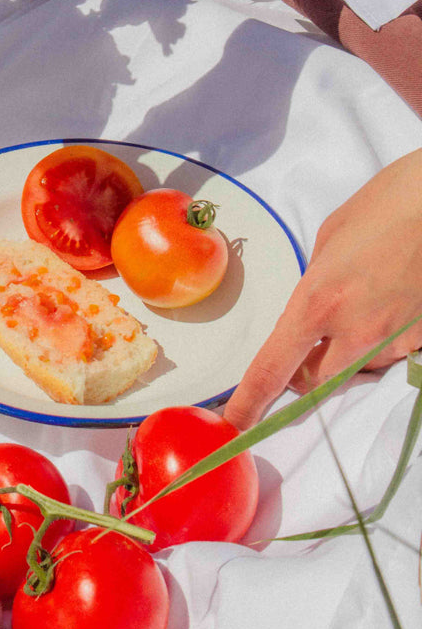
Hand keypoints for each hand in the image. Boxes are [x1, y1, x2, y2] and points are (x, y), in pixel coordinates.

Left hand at [224, 150, 421, 429]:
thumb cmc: (384, 206)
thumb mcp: (329, 243)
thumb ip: (315, 287)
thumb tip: (314, 314)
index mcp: (318, 302)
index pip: (274, 368)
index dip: (250, 401)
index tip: (234, 422)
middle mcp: (356, 331)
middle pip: (315, 382)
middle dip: (302, 372)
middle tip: (305, 343)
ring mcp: (395, 340)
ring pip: (356, 369)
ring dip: (346, 350)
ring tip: (363, 296)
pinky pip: (389, 351)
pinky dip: (381, 335)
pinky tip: (390, 296)